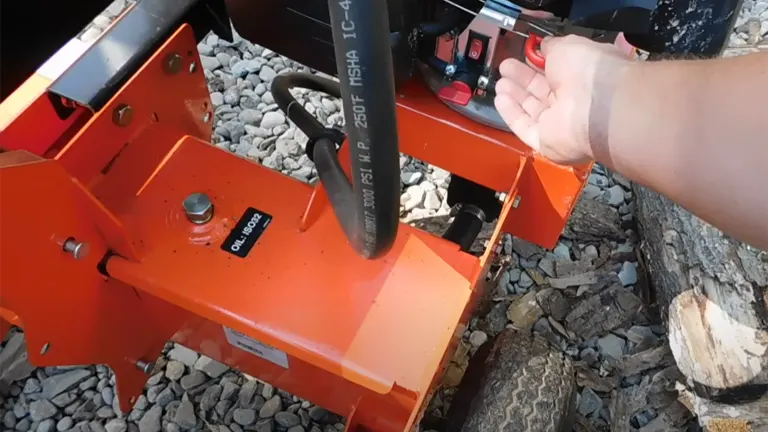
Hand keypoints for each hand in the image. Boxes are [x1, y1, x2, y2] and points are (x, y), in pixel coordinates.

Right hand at [494, 34, 635, 164]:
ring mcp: (559, 125)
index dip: (539, 64)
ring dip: (515, 95)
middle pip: (542, 91)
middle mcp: (574, 102)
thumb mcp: (568, 47)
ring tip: (499, 82)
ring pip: (532, 109)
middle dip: (522, 79)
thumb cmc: (588, 71)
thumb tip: (543, 46)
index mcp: (584, 78)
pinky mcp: (545, 143)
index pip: (558, 72)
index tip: (523, 55)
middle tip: (505, 67)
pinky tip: (500, 99)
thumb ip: (552, 47)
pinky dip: (512, 113)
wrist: (597, 109)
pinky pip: (524, 127)